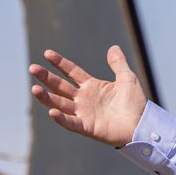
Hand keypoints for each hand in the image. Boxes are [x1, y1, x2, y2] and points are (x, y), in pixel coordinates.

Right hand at [29, 45, 146, 147]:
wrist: (142, 124)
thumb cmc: (135, 103)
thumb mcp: (128, 79)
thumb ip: (118, 64)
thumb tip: (113, 47)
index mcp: (92, 86)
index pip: (71, 72)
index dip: (60, 63)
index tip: (47, 53)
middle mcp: (83, 99)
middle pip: (60, 86)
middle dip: (46, 78)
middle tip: (32, 68)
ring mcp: (83, 113)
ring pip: (60, 104)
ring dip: (47, 98)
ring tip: (34, 89)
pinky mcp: (87, 127)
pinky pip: (71, 123)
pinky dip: (61, 119)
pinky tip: (51, 112)